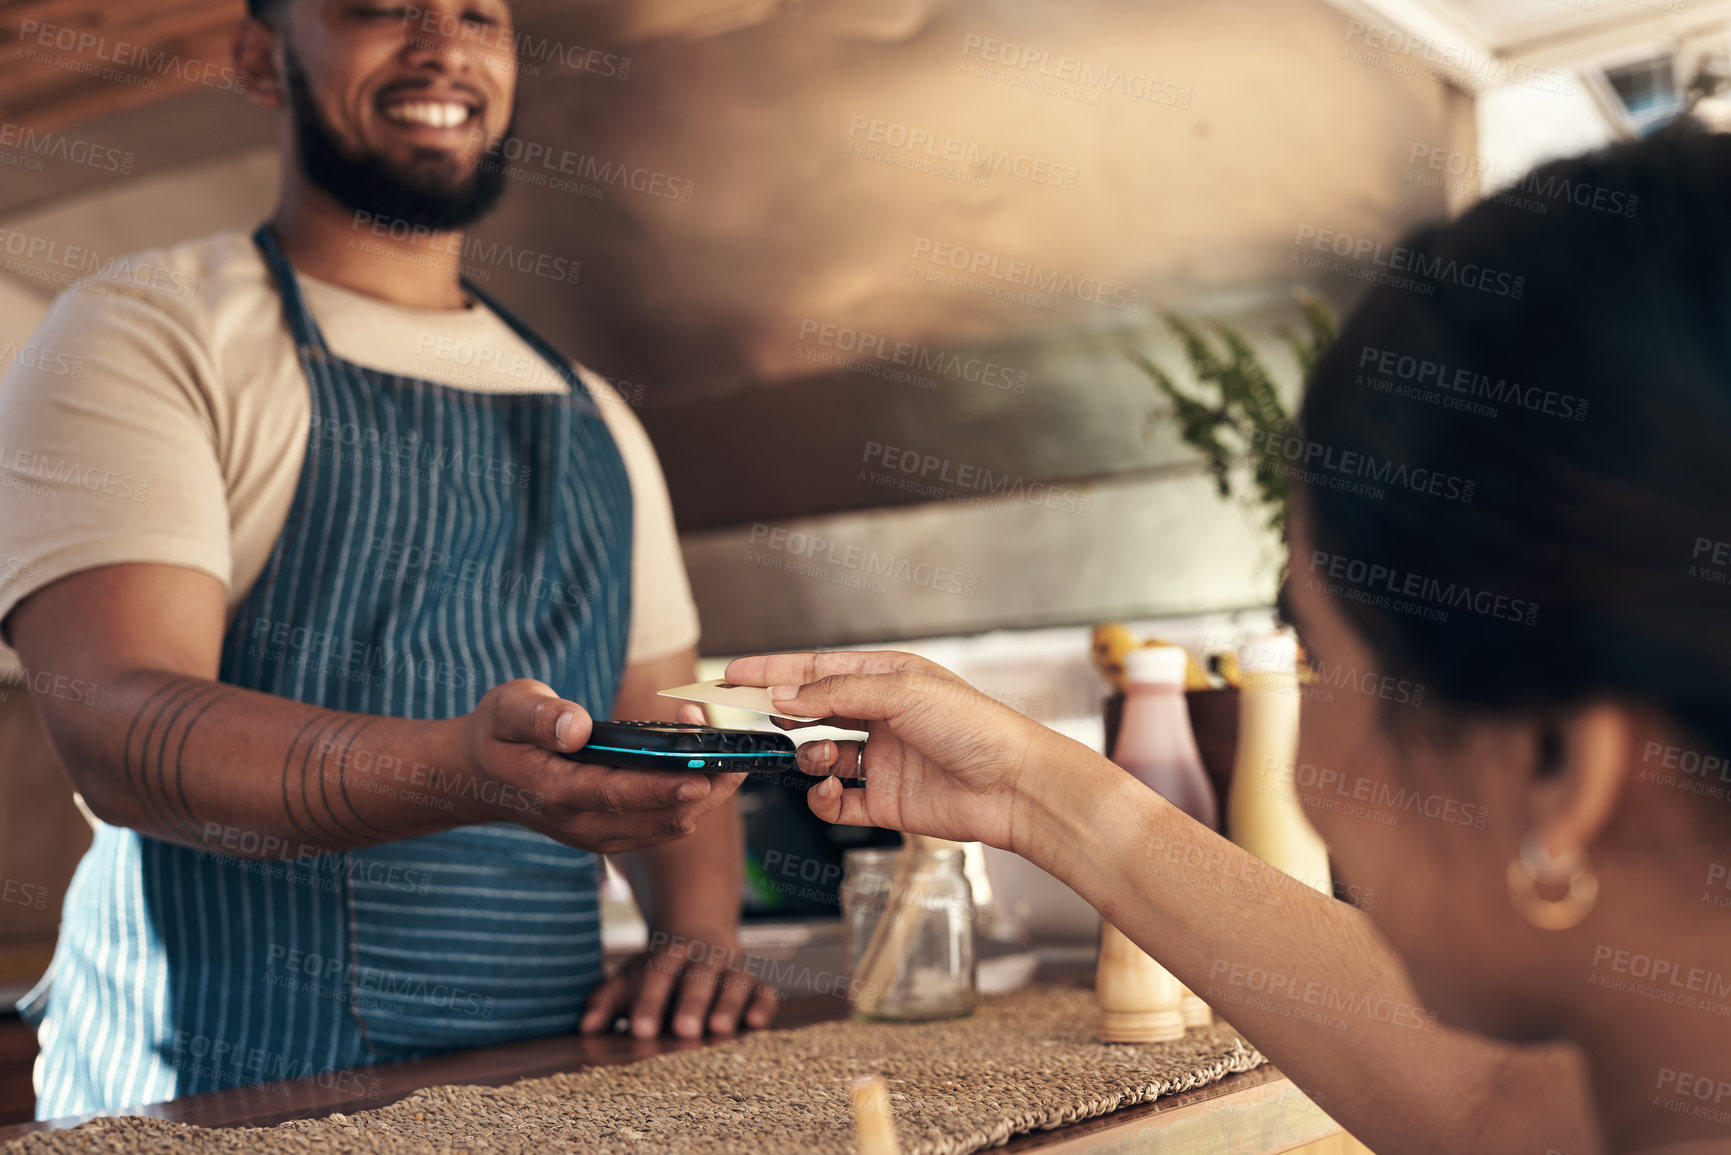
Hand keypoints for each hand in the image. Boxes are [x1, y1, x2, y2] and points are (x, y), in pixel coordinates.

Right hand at [456, 679, 745, 854]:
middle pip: (661, 817)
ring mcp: (601, 834)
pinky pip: (667, 823)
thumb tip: (576, 728)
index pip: (620, 795)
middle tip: (727, 739)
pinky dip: (692, 795)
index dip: (666, 786)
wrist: (483, 776)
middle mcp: (583, 824)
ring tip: (718, 739)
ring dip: (705, 788)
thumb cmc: (499, 733)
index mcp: (556, 793)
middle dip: (703, 780)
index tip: (704, 773)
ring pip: (672, 825)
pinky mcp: (615, 833)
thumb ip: (538, 717)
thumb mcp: (506, 709)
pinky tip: (703, 759)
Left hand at [579, 930, 779, 1038]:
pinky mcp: (756, 984)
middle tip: (683, 1031)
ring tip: (720, 1030)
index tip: (640, 1031)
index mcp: (669, 953)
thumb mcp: (628, 980)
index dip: (650, 1001)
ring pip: (735, 980)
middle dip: (692, 1001)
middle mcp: (704, 957)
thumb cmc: (657, 974)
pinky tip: (756, 1023)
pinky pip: (764, 991)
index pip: (659, 972)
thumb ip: (606, 1001)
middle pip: (699, 975)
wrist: (699, 939)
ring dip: (729, 1003)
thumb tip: (585, 1026)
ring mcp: (733, 969)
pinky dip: (762, 1004)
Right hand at [721, 651, 1050, 851]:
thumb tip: (785, 693)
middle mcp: (881, 717)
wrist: (1014, 786)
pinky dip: (826, 800)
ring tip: (817, 757)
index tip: (732, 674)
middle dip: (781, 715)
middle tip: (750, 719)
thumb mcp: (901, 692)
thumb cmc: (975, 727)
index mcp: (885, 678)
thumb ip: (837, 693)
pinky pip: (840, 802)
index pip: (816, 670)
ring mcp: (883, 760)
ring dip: (808, 757)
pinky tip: (831, 793)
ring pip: (821, 756)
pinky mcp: (887, 801)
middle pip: (813, 712)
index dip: (772, 670)